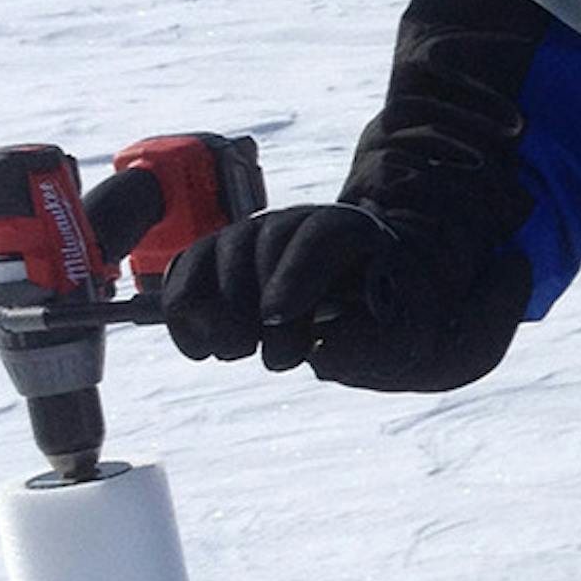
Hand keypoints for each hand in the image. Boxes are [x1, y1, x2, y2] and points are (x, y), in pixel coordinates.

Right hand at [162, 203, 414, 379]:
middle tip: (265, 358)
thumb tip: (326, 348)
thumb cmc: (383, 327)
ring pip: (221, 249)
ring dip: (216, 305)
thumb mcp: (397, 339)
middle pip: (265, 241)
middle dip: (253, 300)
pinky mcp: (222, 259)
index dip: (293, 274)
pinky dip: (183, 306)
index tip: (273, 317)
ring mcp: (257, 236)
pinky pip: (190, 268)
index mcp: (354, 230)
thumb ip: (373, 344)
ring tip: (233, 355)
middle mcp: (300, 222)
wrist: (364, 311)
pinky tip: (196, 350)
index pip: (318, 236)